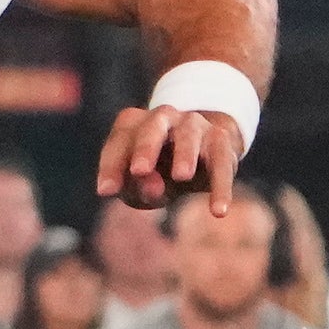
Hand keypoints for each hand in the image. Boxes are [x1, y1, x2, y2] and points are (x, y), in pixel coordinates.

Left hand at [98, 105, 244, 213]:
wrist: (201, 154)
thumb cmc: (159, 172)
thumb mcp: (142, 184)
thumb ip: (141, 187)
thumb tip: (153, 188)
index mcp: (135, 124)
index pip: (120, 141)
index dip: (112, 165)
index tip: (106, 191)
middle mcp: (163, 117)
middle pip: (153, 128)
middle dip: (145, 148)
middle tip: (139, 170)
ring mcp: (194, 124)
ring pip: (188, 136)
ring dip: (185, 155)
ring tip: (181, 177)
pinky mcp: (220, 140)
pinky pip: (222, 162)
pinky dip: (221, 186)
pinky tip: (219, 212)